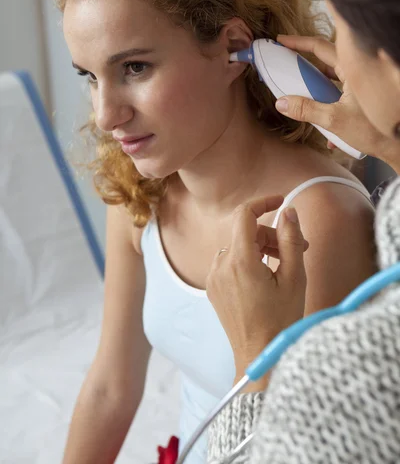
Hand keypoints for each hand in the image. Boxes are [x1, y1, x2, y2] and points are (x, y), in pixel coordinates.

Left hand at [206, 196, 307, 387]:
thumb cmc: (281, 321)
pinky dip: (248, 260)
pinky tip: (266, 277)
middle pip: (245, 232)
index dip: (264, 202)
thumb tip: (288, 211)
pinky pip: (230, 262)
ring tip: (283, 265)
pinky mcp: (213, 288)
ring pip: (237, 246)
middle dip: (271, 234)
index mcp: (240, 261)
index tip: (281, 201)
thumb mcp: (295, 278)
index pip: (244, 214)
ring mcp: (213, 278)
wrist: (259, 356)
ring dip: (260, 248)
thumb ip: (290, 240)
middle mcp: (220, 266)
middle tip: (298, 248)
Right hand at [276, 35, 399, 171]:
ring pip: (330, 80)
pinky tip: (328, 133)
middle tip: (285, 65)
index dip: (298, 42)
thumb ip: (306, 110)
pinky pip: (339, 96)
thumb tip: (281, 103)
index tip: (281, 41)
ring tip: (299, 98)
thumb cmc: (375, 131)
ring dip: (315, 89)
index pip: (320, 47)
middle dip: (303, 65)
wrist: (397, 146)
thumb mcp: (334, 120)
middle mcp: (357, 72)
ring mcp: (359, 86)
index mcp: (353, 68)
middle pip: (324, 62)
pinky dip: (328, 106)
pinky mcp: (360, 100)